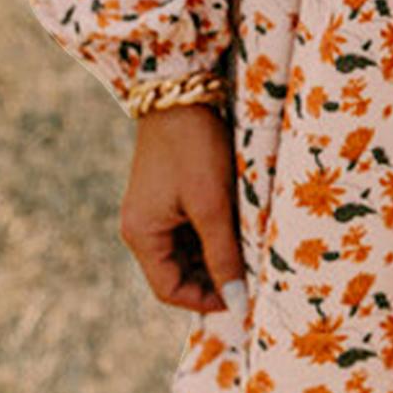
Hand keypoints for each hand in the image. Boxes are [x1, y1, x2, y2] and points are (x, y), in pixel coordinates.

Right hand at [120, 103, 243, 313]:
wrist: (182, 91)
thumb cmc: (194, 148)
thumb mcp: (212, 204)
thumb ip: (223, 254)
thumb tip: (236, 302)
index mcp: (142, 234)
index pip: (169, 290)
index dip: (205, 300)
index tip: (242, 297)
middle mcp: (141, 227)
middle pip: (177, 272)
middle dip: (213, 276)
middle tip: (251, 274)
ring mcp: (153, 209)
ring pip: (187, 250)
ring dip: (216, 254)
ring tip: (249, 248)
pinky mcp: (167, 194)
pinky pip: (189, 228)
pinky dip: (213, 233)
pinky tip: (239, 225)